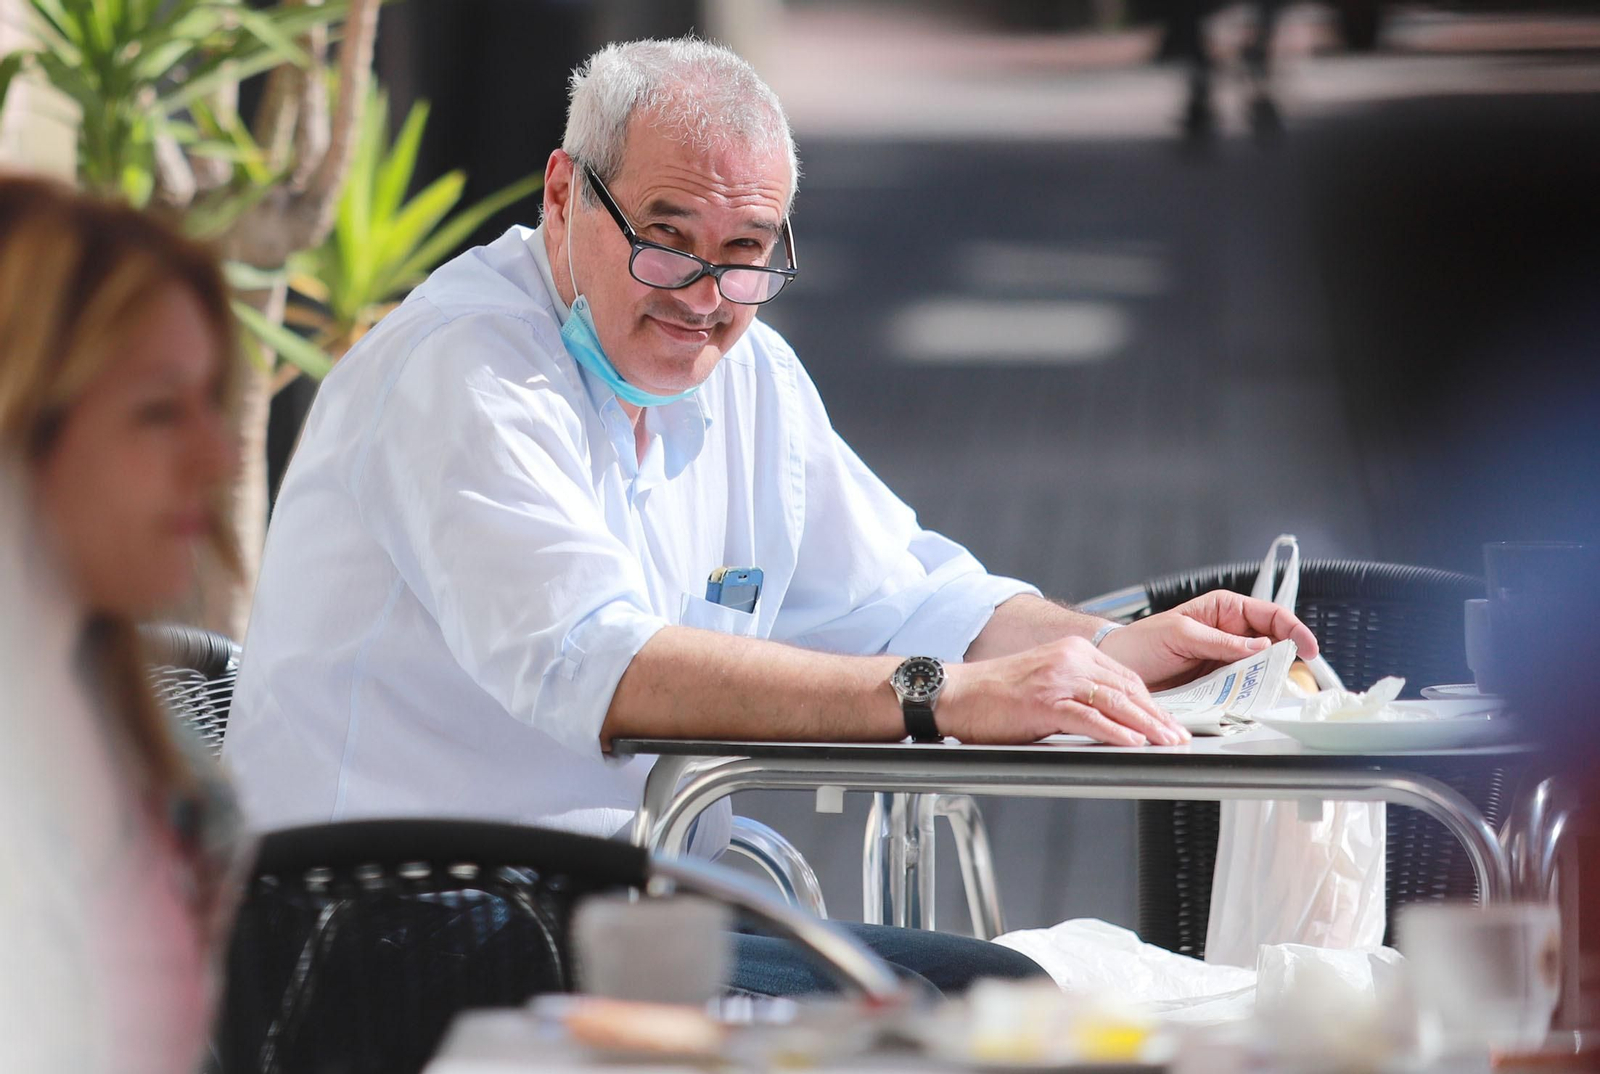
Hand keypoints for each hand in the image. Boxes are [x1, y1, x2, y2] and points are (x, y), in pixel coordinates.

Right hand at [940, 636, 1190, 746]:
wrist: (953, 694)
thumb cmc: (992, 695)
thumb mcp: (1043, 682)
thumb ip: (1076, 691)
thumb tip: (1109, 717)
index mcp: (1072, 652)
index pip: (1125, 677)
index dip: (1152, 702)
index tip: (1169, 721)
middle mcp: (1069, 659)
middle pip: (1127, 688)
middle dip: (1158, 716)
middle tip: (1179, 736)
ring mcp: (1057, 679)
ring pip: (1115, 702)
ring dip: (1147, 726)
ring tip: (1168, 742)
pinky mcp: (1044, 702)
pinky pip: (1089, 718)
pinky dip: (1115, 732)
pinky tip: (1133, 743)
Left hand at [1097, 589, 1318, 691]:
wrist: (1118, 667)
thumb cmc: (1141, 642)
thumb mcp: (1180, 634)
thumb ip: (1220, 640)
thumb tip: (1260, 645)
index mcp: (1224, 610)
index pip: (1271, 615)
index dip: (1294, 630)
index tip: (1307, 649)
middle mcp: (1229, 635)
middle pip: (1272, 646)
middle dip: (1282, 661)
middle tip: (1285, 677)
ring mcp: (1225, 661)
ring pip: (1259, 671)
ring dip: (1264, 682)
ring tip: (1264, 692)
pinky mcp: (1217, 684)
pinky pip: (1241, 690)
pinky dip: (1247, 697)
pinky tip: (1246, 702)